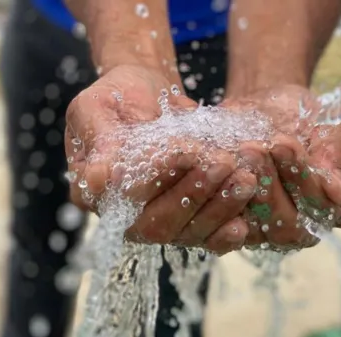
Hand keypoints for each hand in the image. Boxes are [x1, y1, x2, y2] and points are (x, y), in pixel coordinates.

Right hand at [65, 65, 255, 252]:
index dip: (158, 179)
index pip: (126, 197)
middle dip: (194, 194)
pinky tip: (244, 224)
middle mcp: (124, 215)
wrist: (148, 95)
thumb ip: (98, 140)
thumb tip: (99, 180)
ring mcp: (156, 219)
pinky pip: (205, 236)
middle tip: (225, 165)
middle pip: (158, 224)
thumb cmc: (119, 96)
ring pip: (186, 233)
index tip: (186, 151)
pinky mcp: (185, 218)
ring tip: (246, 180)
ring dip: (218, 210)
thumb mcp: (96, 107)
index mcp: (94, 192)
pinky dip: (224, 234)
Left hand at [221, 85, 340, 250]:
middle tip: (254, 150)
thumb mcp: (328, 125)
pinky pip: (226, 223)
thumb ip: (335, 156)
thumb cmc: (302, 117)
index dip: (303, 179)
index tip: (284, 145)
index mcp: (332, 206)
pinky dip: (220, 198)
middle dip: (270, 186)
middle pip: (289, 226)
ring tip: (236, 154)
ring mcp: (267, 229)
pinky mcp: (236, 223)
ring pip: (257, 226)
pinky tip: (216, 170)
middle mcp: (302, 225)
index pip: (324, 208)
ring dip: (244, 191)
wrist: (264, 108)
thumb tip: (338, 193)